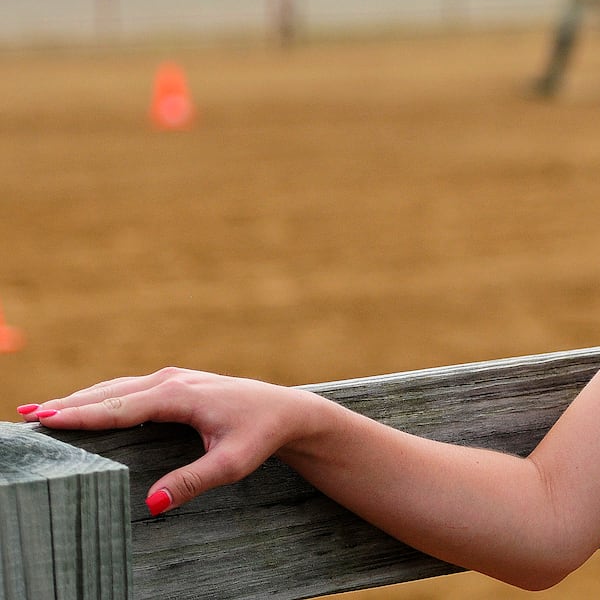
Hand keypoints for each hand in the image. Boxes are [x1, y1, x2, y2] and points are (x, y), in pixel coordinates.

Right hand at [18, 368, 319, 515]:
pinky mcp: (175, 382)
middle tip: (28, 415)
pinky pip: (129, 389)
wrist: (287, 411)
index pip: (121, 407)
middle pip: (111, 393)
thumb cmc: (260, 436)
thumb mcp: (232, 464)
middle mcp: (173, 380)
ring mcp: (173, 378)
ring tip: (42, 410)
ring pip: (117, 388)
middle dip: (69, 403)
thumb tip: (152, 504)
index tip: (46, 419)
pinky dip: (101, 396)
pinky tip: (82, 405)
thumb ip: (193, 483)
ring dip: (81, 398)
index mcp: (181, 396)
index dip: (82, 414)